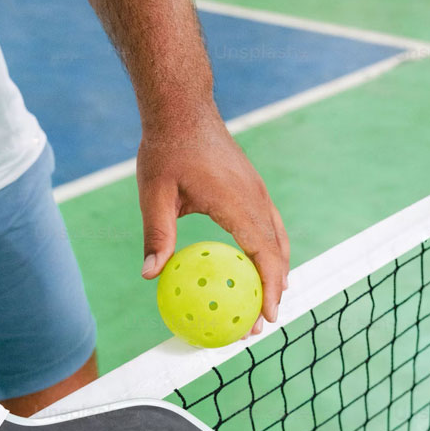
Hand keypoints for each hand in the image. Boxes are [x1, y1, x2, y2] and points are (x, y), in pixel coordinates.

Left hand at [137, 110, 289, 331]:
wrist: (183, 106)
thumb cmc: (167, 148)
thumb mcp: (155, 193)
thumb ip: (157, 234)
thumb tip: (150, 274)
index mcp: (237, 203)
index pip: (263, 255)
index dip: (269, 289)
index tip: (266, 317)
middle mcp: (256, 199)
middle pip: (278, 254)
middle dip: (275, 291)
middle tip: (260, 324)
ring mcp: (258, 192)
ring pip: (279, 240)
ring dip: (277, 272)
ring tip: (268, 301)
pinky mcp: (253, 188)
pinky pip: (270, 227)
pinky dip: (271, 252)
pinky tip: (259, 267)